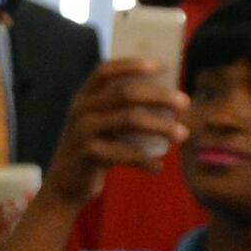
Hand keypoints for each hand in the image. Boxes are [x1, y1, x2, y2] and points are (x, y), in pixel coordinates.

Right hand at [41, 57, 185, 206]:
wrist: (65, 184)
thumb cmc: (94, 148)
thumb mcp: (101, 123)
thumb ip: (120, 110)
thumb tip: (167, 97)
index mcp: (85, 96)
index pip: (105, 71)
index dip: (131, 65)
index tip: (159, 66)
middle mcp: (81, 109)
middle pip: (126, 93)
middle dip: (159, 96)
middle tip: (185, 103)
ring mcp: (83, 131)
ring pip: (130, 121)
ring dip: (161, 126)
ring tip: (182, 134)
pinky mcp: (88, 155)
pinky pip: (124, 154)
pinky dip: (145, 161)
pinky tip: (158, 167)